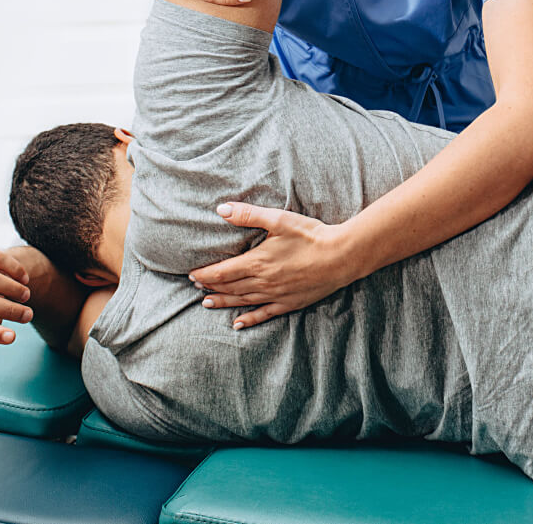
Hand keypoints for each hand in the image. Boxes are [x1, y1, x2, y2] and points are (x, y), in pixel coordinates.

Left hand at [190, 204, 358, 329]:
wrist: (341, 256)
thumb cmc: (311, 236)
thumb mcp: (279, 220)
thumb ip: (249, 215)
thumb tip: (221, 209)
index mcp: (257, 262)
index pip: (222, 272)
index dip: (204, 274)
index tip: (191, 274)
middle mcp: (263, 282)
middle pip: (229, 288)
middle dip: (210, 287)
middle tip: (196, 287)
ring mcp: (276, 295)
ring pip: (242, 301)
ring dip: (223, 302)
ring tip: (207, 303)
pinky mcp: (289, 303)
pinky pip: (264, 314)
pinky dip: (249, 319)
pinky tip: (238, 323)